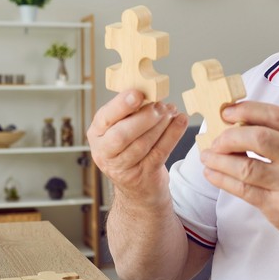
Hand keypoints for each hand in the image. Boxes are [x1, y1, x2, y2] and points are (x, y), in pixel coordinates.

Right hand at [87, 90, 188, 206]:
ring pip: (142, 144)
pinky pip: (159, 152)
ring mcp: (121, 168)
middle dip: (144, 118)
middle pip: (122, 135)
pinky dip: (173, 135)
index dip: (121, 105)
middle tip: (160, 106)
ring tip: (172, 111)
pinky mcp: (142, 176)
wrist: (138, 188)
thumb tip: (151, 92)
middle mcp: (104, 152)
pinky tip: (181, 121)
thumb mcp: (123, 129)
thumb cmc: (130, 149)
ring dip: (161, 125)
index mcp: (97, 134)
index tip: (138, 94)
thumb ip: (131, 112)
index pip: (105, 118)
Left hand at [200, 101, 278, 274]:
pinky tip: (213, 174)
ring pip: (247, 166)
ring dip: (221, 159)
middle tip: (217, 138)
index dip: (249, 110)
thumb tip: (252, 122)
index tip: (229, 111)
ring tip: (208, 156)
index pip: (278, 116)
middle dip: (230, 135)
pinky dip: (223, 180)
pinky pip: (245, 191)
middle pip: (259, 137)